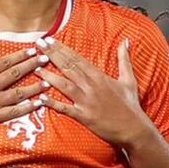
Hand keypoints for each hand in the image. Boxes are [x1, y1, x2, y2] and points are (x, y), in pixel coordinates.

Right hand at [0, 33, 46, 141]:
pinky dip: (28, 107)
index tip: (32, 50)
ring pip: (19, 92)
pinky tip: (38, 103)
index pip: (4, 62)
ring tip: (48, 81)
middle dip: (32, 65)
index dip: (20, 55)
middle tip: (46, 59)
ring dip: (35, 86)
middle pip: (15, 74)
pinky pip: (14, 112)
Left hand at [35, 36, 152, 146]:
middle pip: (68, 67)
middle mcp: (91, 86)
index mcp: (99, 76)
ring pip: (64, 85)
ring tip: (35, 67)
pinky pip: (65, 108)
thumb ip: (124, 59)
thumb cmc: (130, 105)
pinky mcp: (84, 116)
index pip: (77, 58)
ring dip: (48, 76)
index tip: (50, 39)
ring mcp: (86, 101)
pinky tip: (41, 98)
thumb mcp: (129, 78)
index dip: (62, 48)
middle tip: (38, 45)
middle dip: (52, 55)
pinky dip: (53, 103)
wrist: (134, 128)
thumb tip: (126, 41)